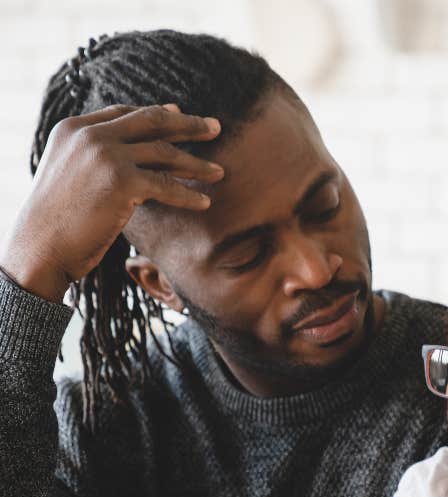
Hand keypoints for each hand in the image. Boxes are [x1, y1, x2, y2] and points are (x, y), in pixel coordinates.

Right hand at [1, 104, 223, 301]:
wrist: (41, 247)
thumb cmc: (57, 223)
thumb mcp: (70, 176)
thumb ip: (93, 159)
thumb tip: (127, 163)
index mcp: (74, 128)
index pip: (124, 112)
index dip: (156, 113)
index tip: (180, 113)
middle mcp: (89, 135)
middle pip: (150, 121)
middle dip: (187, 124)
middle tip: (216, 127)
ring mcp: (105, 155)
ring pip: (163, 153)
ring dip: (196, 164)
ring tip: (219, 173)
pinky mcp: (121, 181)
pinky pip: (165, 185)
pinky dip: (188, 195)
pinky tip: (204, 202)